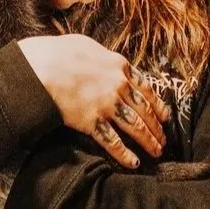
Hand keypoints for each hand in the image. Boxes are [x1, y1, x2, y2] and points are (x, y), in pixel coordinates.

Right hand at [16, 33, 167, 169]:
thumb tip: (106, 60)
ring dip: (148, 141)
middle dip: (157, 128)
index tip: (165, 117)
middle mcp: (119, 87)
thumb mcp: (87, 45)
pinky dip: (124, 154)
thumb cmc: (60, 52)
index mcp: (119, 67)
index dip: (158, 105)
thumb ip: (103, 56)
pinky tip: (133, 163)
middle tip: (164, 139)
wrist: (44, 67)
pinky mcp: (93, 122)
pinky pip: (113, 141)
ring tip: (156, 152)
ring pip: (135, 127)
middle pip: (145, 110)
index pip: (146, 89)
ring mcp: (107, 106)